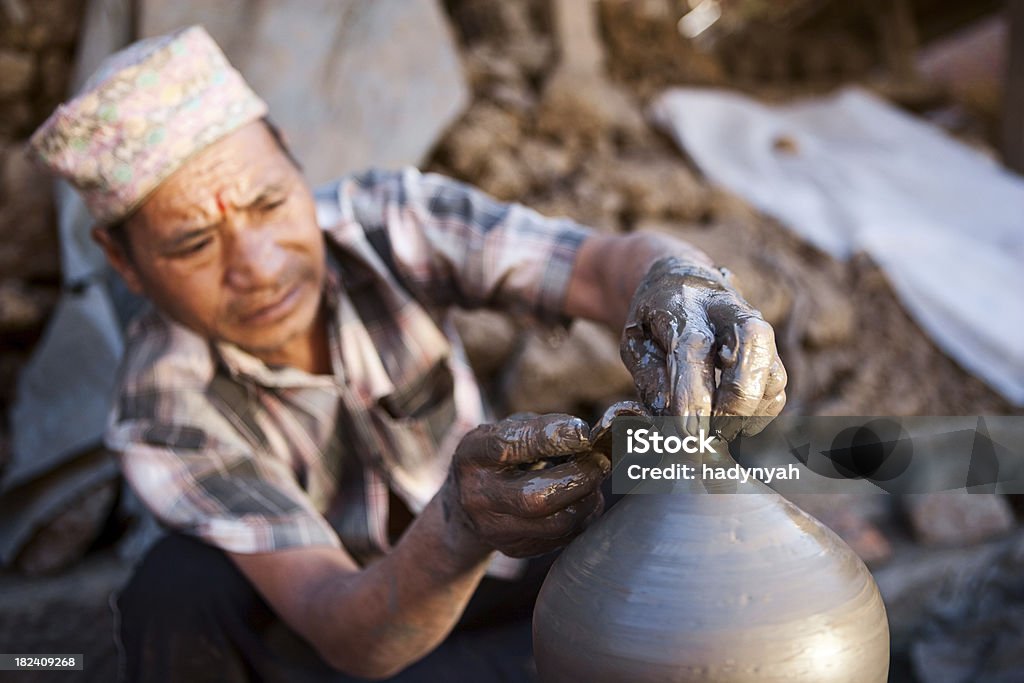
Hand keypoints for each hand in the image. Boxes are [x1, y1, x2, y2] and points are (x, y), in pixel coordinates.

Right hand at [442, 413, 608, 557]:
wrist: (470, 501)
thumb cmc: (502, 456)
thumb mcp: (509, 430)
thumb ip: (543, 428)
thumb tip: (586, 436)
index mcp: (473, 455)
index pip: (507, 447)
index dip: (549, 438)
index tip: (582, 433)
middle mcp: (478, 496)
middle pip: (535, 497)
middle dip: (578, 477)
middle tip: (599, 461)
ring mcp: (495, 529)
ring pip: (556, 523)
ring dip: (587, 499)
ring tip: (594, 478)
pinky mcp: (516, 548)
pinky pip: (563, 537)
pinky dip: (583, 515)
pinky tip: (584, 498)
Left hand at [620, 257, 786, 437]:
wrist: (683, 282)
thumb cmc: (654, 320)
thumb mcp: (636, 344)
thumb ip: (651, 381)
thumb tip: (671, 423)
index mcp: (683, 305)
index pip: (693, 347)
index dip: (693, 393)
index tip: (688, 431)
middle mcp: (727, 310)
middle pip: (751, 343)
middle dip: (736, 398)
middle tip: (713, 433)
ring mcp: (755, 328)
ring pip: (772, 368)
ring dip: (750, 412)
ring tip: (719, 432)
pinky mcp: (768, 348)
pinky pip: (777, 386)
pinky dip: (761, 412)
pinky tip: (735, 423)